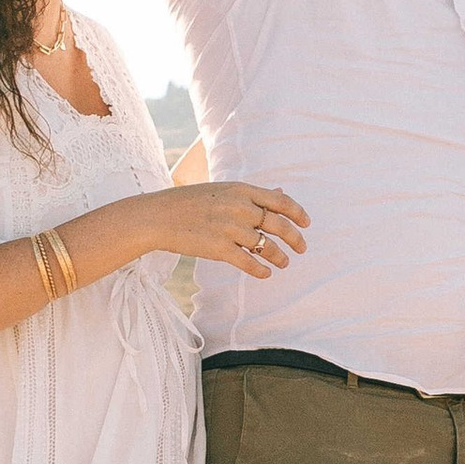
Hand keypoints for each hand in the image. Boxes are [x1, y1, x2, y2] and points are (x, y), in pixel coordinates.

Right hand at [135, 181, 308, 279]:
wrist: (158, 216)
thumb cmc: (190, 202)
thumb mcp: (223, 190)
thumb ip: (252, 194)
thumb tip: (280, 191)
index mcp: (241, 190)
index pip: (280, 201)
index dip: (298, 212)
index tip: (307, 223)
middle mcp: (239, 208)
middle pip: (279, 225)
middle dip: (295, 239)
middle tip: (302, 248)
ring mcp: (230, 229)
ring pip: (267, 247)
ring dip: (280, 257)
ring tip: (284, 263)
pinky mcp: (219, 249)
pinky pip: (249, 263)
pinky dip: (261, 270)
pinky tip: (266, 273)